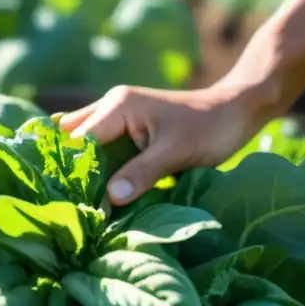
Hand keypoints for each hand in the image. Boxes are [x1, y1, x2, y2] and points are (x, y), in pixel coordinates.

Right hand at [57, 84, 264, 205]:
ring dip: (83, 166)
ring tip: (78, 196)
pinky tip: (95, 187)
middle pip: (73, 137)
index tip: (73, 200)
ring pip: (83, 140)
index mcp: (118, 105)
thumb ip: (142, 173)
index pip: (80, 139)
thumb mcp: (176, 153)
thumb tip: (110, 198)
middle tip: (68, 199)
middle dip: (70, 165)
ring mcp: (117, 114)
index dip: (76, 169)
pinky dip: (96, 164)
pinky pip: (100, 144)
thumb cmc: (209, 128)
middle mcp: (111, 105)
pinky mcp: (126, 127)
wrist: (235, 111)